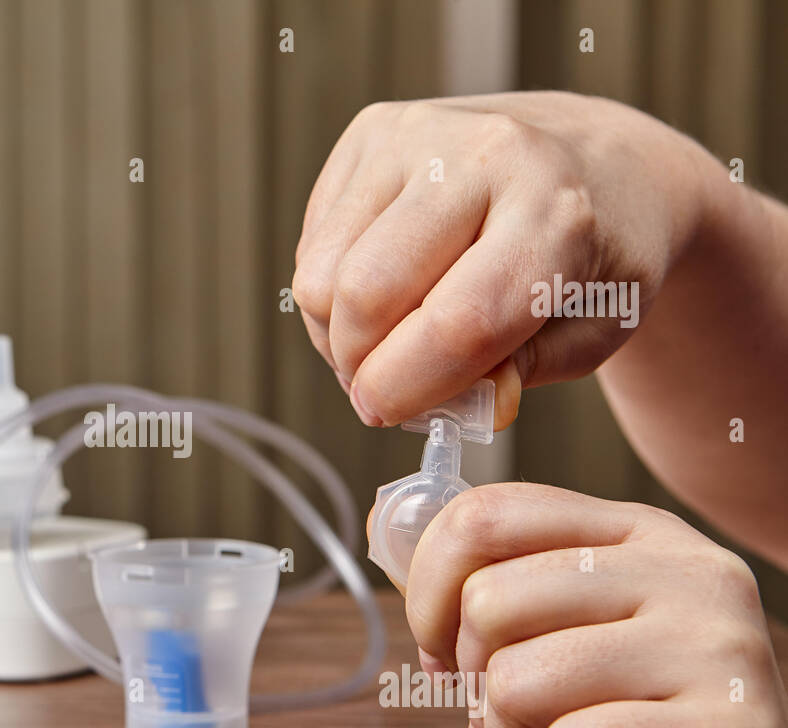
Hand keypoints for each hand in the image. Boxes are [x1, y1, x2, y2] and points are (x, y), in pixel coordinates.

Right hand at [293, 91, 711, 428]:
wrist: (599, 157)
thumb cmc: (596, 257)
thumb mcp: (592, 335)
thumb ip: (515, 374)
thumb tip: (438, 401)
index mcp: (559, 213)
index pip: (457, 322)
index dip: (406, 386)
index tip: (387, 412)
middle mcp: (483, 156)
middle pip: (367, 292)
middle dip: (358, 363)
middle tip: (382, 384)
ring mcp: (418, 134)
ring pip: (321, 272)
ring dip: (336, 332)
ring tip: (382, 339)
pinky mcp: (372, 131)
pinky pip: (312, 244)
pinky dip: (330, 292)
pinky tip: (379, 291)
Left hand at [404, 482, 787, 727]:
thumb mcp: (553, 643)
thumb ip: (481, 591)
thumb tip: (389, 535)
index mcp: (641, 536)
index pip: (488, 513)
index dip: (430, 589)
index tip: (443, 648)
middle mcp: (692, 575)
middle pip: (489, 601)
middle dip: (478, 685)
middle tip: (522, 724)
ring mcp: (719, 652)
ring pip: (517, 680)